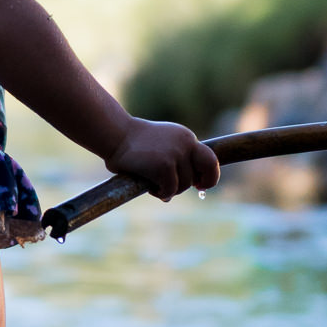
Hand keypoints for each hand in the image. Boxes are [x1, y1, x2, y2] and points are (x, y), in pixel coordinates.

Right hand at [105, 117, 219, 200]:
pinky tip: (150, 187)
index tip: (200, 185)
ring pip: (183, 185)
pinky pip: (169, 189)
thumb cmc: (133, 144)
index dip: (209, 176)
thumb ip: (174, 163)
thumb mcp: (161, 147)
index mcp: (186, 138)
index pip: (211, 160)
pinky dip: (160, 192)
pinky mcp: (163, 166)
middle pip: (197, 176)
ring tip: (153, 184)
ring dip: (169, 190)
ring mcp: (175, 154)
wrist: (115, 134)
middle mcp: (185, 144)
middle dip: (186, 185)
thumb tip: (176, 191)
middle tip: (170, 187)